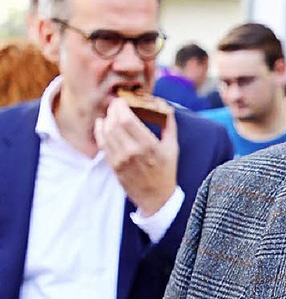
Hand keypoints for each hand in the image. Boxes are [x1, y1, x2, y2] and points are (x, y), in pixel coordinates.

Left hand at [95, 98, 178, 215]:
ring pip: (106, 132)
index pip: (126, 119)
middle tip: (116, 105)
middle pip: (114, 123)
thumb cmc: (166, 172)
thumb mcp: (172, 148)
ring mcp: (121, 160)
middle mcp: (132, 152)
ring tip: (111, 114)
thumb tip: (165, 108)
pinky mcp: (114, 166)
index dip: (120, 107)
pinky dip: (100, 131)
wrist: (156, 198)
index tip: (122, 101)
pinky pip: (103, 144)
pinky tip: (102, 124)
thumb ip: (169, 126)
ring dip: (107, 119)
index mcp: (149, 145)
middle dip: (113, 110)